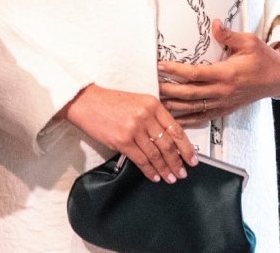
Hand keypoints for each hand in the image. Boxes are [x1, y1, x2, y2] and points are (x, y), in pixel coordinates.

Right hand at [61, 84, 197, 183]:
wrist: (87, 102)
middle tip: (183, 173)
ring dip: (165, 168)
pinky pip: (141, 159)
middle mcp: (146, 116)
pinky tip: (154, 176)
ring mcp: (134, 129)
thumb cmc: (111, 102)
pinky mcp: (122, 141)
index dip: (186, 147)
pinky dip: (149, 170)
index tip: (192, 158)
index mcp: (153, 105)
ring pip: (155, 154)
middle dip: (177, 161)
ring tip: (171, 178)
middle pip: (168, 144)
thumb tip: (168, 139)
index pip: (176, 129)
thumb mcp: (139, 102)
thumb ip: (154, 116)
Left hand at [158, 20, 279, 124]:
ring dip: (173, 107)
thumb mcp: (249, 41)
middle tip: (151, 84)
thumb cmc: (263, 58)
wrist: (277, 78)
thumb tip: (214, 24)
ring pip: (192, 109)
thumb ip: (229, 35)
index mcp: (226, 74)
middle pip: (189, 94)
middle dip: (168, 90)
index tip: (160, 65)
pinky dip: (186, 120)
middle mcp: (222, 91)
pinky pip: (202, 118)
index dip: (176, 70)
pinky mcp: (224, 110)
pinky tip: (173, 120)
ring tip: (155, 103)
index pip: (195, 74)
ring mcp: (223, 103)